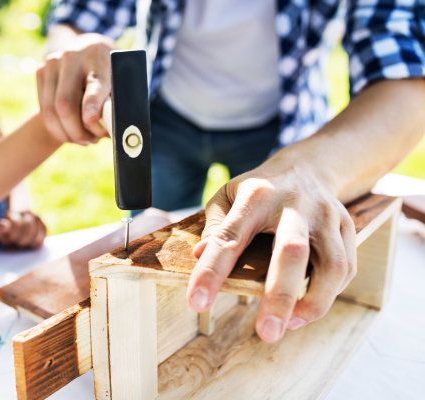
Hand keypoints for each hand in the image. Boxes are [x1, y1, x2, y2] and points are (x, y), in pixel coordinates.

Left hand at [0, 211, 46, 248]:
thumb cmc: (6, 233)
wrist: (13, 229)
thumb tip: (5, 226)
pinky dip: (39, 241)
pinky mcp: (42, 225)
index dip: (14, 235)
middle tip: (19, 245)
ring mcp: (36, 218)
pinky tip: (32, 244)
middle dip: (23, 240)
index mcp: (13, 214)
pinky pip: (44, 233)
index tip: (11, 240)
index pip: (17, 223)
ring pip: (38, 231)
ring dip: (31, 242)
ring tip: (26, 245)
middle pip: (29, 228)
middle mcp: (26, 213)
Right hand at [37, 33, 115, 144]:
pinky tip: (71, 132)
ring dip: (67, 134)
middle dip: (78, 131)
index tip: (91, 119)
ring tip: (85, 139)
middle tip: (92, 141)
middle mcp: (73, 56)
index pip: (94, 84)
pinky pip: (44, 111)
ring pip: (51, 111)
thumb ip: (116, 104)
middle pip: (66, 104)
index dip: (91, 104)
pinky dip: (57, 129)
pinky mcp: (41, 71)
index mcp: (99, 57)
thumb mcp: (120, 83)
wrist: (89, 50)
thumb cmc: (111, 74)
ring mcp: (53, 63)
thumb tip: (112, 130)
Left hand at [187, 164, 356, 342]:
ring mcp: (326, 216)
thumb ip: (214, 224)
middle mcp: (295, 204)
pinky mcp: (348, 227)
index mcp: (256, 195)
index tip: (197, 302)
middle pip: (291, 251)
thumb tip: (200, 255)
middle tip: (266, 333)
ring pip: (332, 264)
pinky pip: (347, 268)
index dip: (212, 271)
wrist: (308, 167)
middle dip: (279, 295)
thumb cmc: (259, 188)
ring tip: (289, 325)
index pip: (230, 237)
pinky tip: (307, 308)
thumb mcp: (227, 195)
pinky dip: (330, 294)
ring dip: (314, 302)